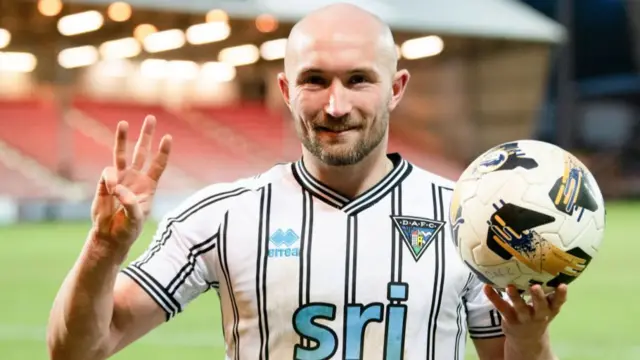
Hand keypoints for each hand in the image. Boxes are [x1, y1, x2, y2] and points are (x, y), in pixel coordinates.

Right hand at [91, 115, 171, 250]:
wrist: (110, 236)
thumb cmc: (128, 229)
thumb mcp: (135, 219)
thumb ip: (130, 204)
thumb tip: (118, 188)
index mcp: (149, 186)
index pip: (158, 165)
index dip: (163, 152)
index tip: (168, 137)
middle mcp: (135, 178)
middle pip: (142, 152)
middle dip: (146, 135)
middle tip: (150, 118)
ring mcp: (120, 178)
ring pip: (122, 154)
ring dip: (122, 138)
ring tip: (124, 122)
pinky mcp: (105, 183)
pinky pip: (108, 173)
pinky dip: (109, 179)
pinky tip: (110, 190)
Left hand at [484, 284, 566, 341]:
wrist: (527, 340)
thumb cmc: (538, 315)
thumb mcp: (547, 307)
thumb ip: (548, 293)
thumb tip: (547, 266)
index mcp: (550, 310)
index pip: (558, 302)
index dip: (561, 295)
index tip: (562, 285)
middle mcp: (538, 315)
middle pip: (540, 307)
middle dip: (538, 297)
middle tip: (535, 287)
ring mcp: (523, 318)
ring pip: (520, 308)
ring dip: (515, 297)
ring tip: (510, 286)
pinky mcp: (509, 319)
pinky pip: (501, 307)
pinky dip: (493, 297)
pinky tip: (486, 287)